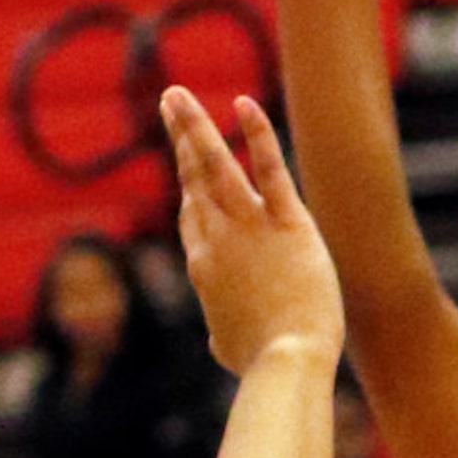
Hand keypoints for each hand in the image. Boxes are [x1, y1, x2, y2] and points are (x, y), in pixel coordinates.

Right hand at [162, 85, 344, 375]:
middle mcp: (216, 240)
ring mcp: (248, 227)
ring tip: (178, 95)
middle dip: (182, 136)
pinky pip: (268, 169)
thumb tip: (218, 340)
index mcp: (203, 267)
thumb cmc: (261, 362)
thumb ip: (222, 333)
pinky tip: (243, 104)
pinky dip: (255, 135)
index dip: (189, 181)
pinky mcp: (286, 222)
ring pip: (214, 166)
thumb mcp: (229, 347)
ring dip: (194, 125)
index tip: (188, 154)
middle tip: (170, 101)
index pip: (191, 212)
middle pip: (193, 178)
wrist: (286, 362)